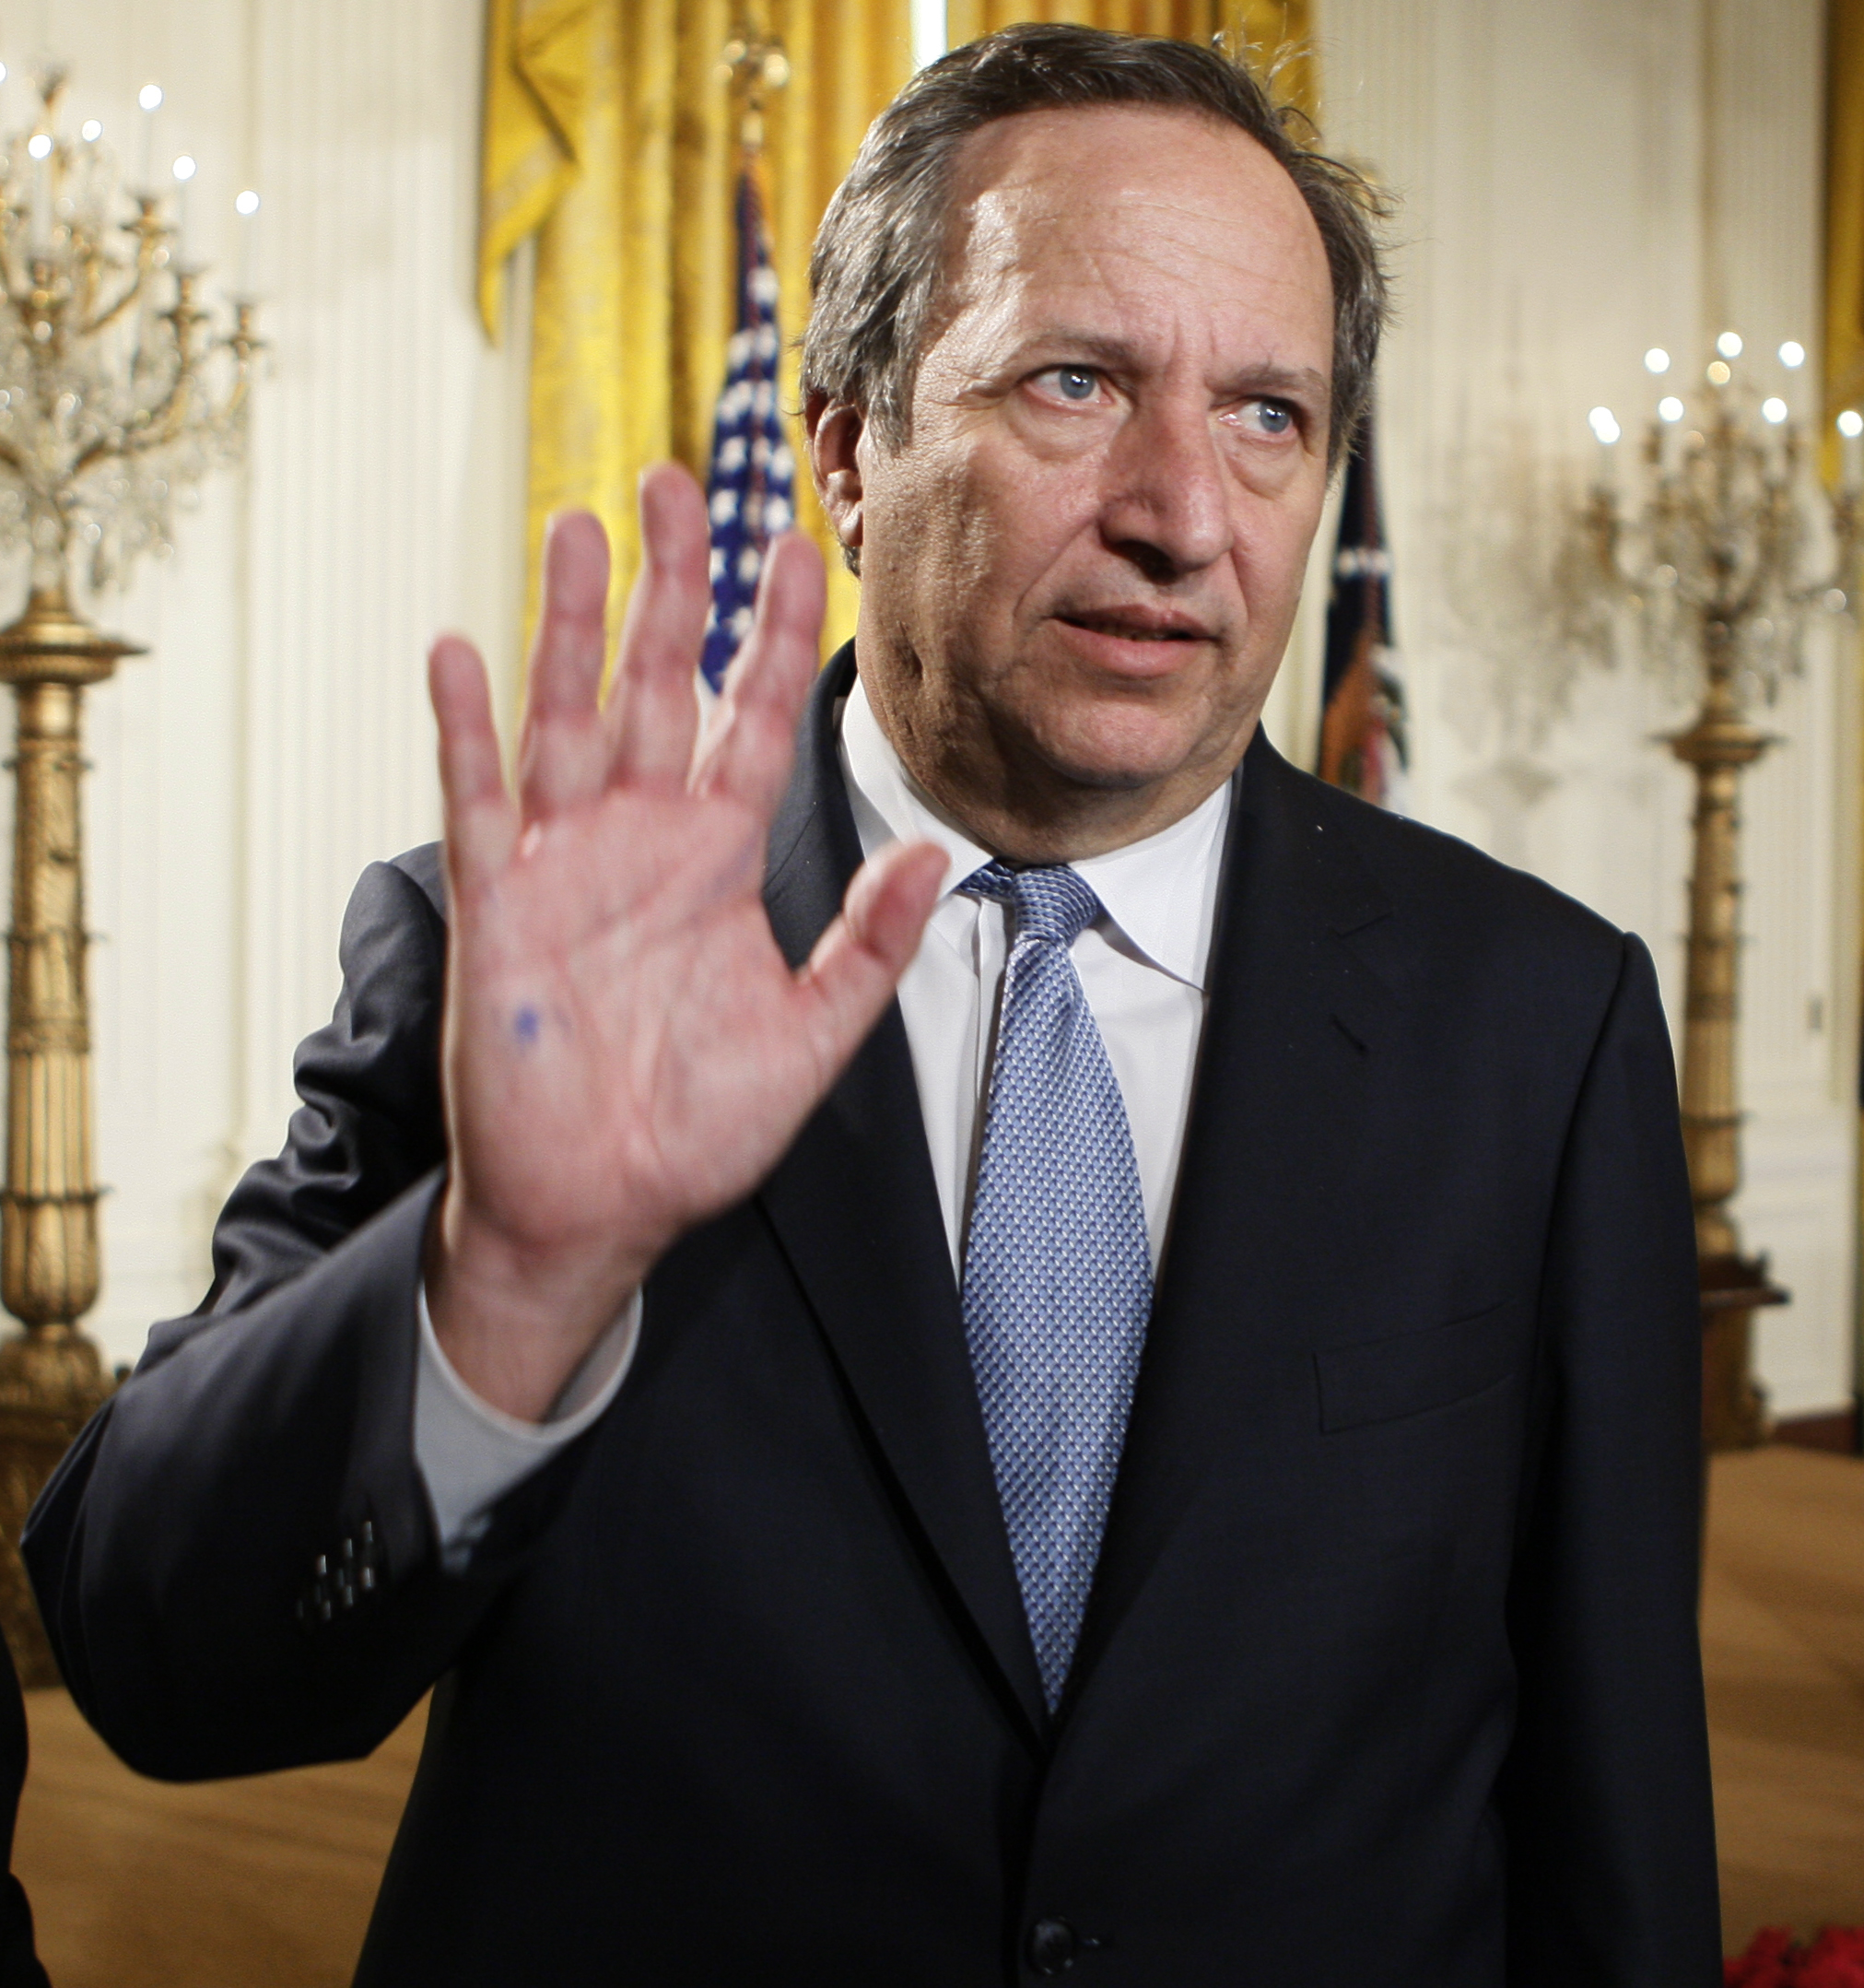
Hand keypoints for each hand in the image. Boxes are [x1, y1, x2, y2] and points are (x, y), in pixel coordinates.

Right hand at [423, 466, 949, 1421]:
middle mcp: (639, 840)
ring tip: (576, 523)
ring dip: (568, 622)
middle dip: (666, 581)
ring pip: (565, 715)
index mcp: (717, 857)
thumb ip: (868, 944)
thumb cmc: (699, 1124)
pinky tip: (460, 651)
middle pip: (654, 681)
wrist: (603, 1205)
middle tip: (673, 476)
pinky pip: (479, 805)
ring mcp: (564, 867)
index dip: (771, 633)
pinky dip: (466, 731)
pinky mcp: (500, 912)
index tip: (796, 544)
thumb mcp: (812, 1032)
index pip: (750, 716)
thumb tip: (934, 857)